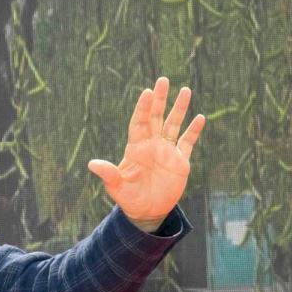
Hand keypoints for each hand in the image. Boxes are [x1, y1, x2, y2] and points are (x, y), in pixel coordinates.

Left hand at [87, 77, 204, 232]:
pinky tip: (199, 117)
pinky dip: (193, 131)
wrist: (146, 211)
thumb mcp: (116, 187)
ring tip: (185, 90)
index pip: (139, 122)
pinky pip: (187, 142)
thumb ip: (109, 174)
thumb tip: (92, 164)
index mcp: (136, 147)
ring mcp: (167, 151)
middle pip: (156, 116)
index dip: (143, 107)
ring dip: (179, 108)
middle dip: (160, 99)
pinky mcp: (180, 161)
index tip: (147, 92)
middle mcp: (151, 144)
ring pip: (173, 124)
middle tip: (163, 80)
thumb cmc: (128, 198)